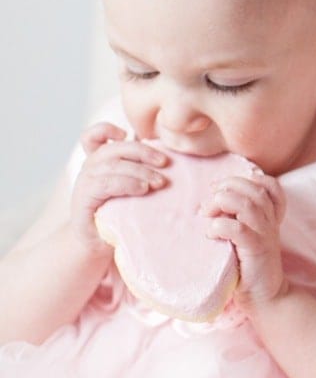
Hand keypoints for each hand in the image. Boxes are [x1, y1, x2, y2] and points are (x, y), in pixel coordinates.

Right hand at [70, 123, 167, 254]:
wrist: (99, 246)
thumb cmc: (120, 215)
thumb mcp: (131, 189)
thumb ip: (139, 170)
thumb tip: (170, 156)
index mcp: (99, 163)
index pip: (92, 137)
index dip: (105, 130)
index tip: (125, 133)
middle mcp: (89, 169)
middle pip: (113, 148)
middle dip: (142, 151)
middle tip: (165, 162)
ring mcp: (84, 183)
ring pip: (112, 164)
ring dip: (139, 170)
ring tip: (159, 182)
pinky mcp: (83, 199)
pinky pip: (105, 183)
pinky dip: (127, 183)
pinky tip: (142, 189)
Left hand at [201, 173, 287, 308]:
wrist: (266, 299)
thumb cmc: (248, 268)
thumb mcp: (246, 239)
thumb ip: (237, 220)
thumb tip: (207, 204)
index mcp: (269, 217)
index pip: (270, 185)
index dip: (247, 179)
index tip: (221, 187)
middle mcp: (270, 222)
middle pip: (255, 188)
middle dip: (228, 185)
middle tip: (209, 198)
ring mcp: (265, 235)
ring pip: (248, 204)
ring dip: (222, 202)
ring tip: (206, 213)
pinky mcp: (257, 251)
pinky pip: (238, 230)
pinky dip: (220, 226)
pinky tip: (211, 233)